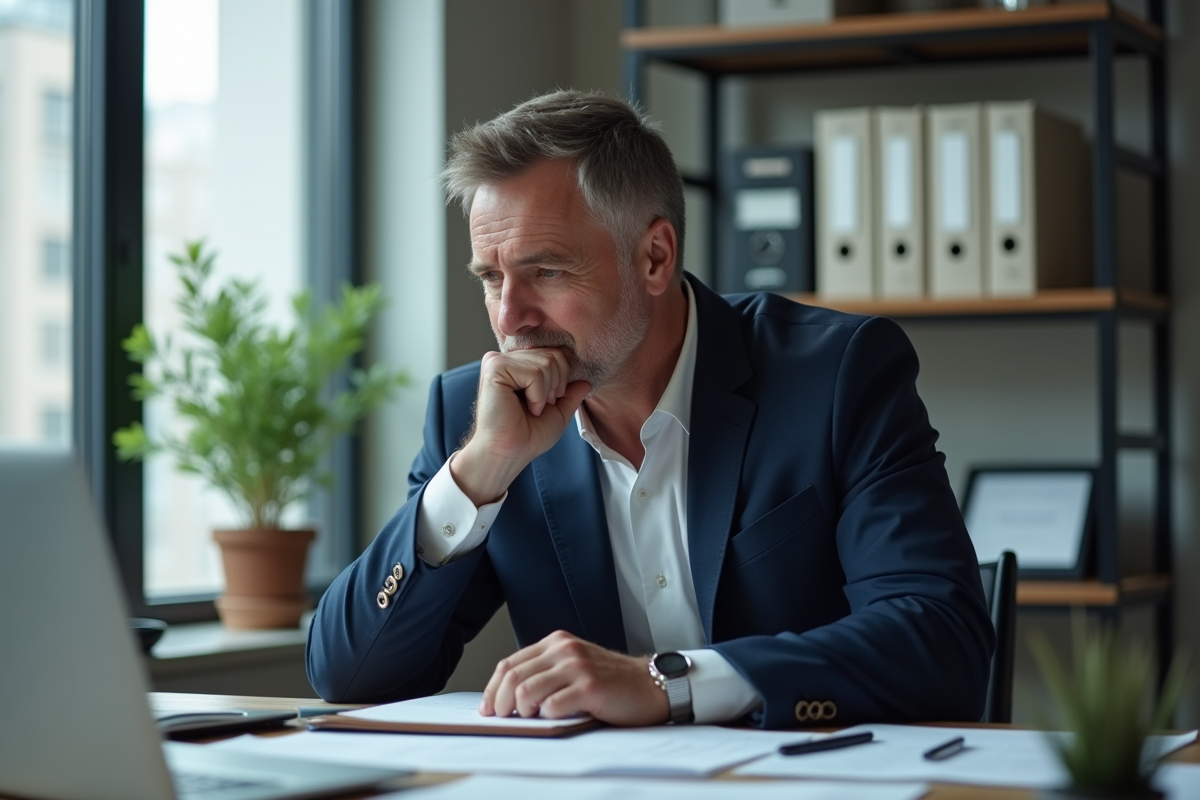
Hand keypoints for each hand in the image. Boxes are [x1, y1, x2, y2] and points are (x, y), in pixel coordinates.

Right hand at [451, 349, 590, 505]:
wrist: (511, 453)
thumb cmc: (528, 436)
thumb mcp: (558, 412)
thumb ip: (570, 394)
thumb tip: (586, 381)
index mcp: (516, 364)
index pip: (553, 353)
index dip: (561, 378)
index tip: (549, 402)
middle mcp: (505, 358)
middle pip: (553, 355)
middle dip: (556, 385)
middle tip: (541, 407)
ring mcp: (497, 361)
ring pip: (546, 363)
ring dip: (546, 393)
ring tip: (532, 408)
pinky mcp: (495, 369)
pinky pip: (534, 373)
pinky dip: (537, 395)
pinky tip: (526, 407)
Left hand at [479, 630, 669, 726]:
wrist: (650, 685)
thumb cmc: (611, 681)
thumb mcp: (574, 666)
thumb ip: (546, 672)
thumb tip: (506, 697)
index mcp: (556, 642)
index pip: (510, 663)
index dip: (492, 688)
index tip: (488, 708)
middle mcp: (564, 649)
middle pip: (513, 676)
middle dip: (499, 702)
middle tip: (502, 718)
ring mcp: (577, 666)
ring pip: (526, 691)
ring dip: (521, 711)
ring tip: (531, 718)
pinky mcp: (589, 687)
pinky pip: (551, 706)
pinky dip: (546, 717)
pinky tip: (555, 718)